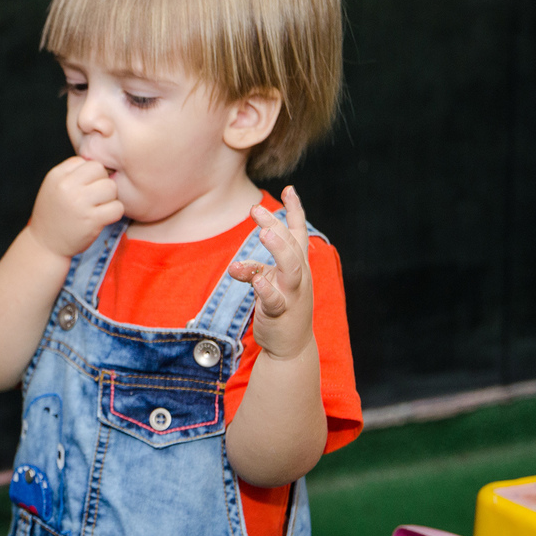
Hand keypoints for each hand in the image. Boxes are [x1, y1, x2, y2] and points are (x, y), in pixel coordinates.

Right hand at [26, 156, 122, 259]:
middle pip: (100, 170)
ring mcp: (80, 203)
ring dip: (109, 198)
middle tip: (94, 198)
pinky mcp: (92, 220)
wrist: (45, 245)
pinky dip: (114, 213)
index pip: (86, 161)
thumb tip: (102, 164)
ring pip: (111, 187)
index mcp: (57, 175)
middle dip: (101, 183)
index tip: (84, 188)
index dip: (89, 175)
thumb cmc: (54, 214)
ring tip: (97, 208)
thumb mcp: (54, 187)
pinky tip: (103, 218)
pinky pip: (117, 207)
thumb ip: (72, 173)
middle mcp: (67, 187)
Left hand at [227, 186, 314, 360]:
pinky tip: (256, 279)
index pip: (299, 233)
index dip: (296, 211)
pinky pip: (275, 299)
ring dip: (278, 249)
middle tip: (255, 209)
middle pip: (291, 244)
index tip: (290, 189)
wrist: (291, 345)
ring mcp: (293, 293)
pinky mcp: (282, 312)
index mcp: (298, 264)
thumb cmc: (281, 306)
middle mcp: (299, 276)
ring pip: (291, 267)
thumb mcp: (268, 283)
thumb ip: (253, 269)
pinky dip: (265, 288)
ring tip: (265, 234)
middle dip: (274, 225)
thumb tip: (235, 265)